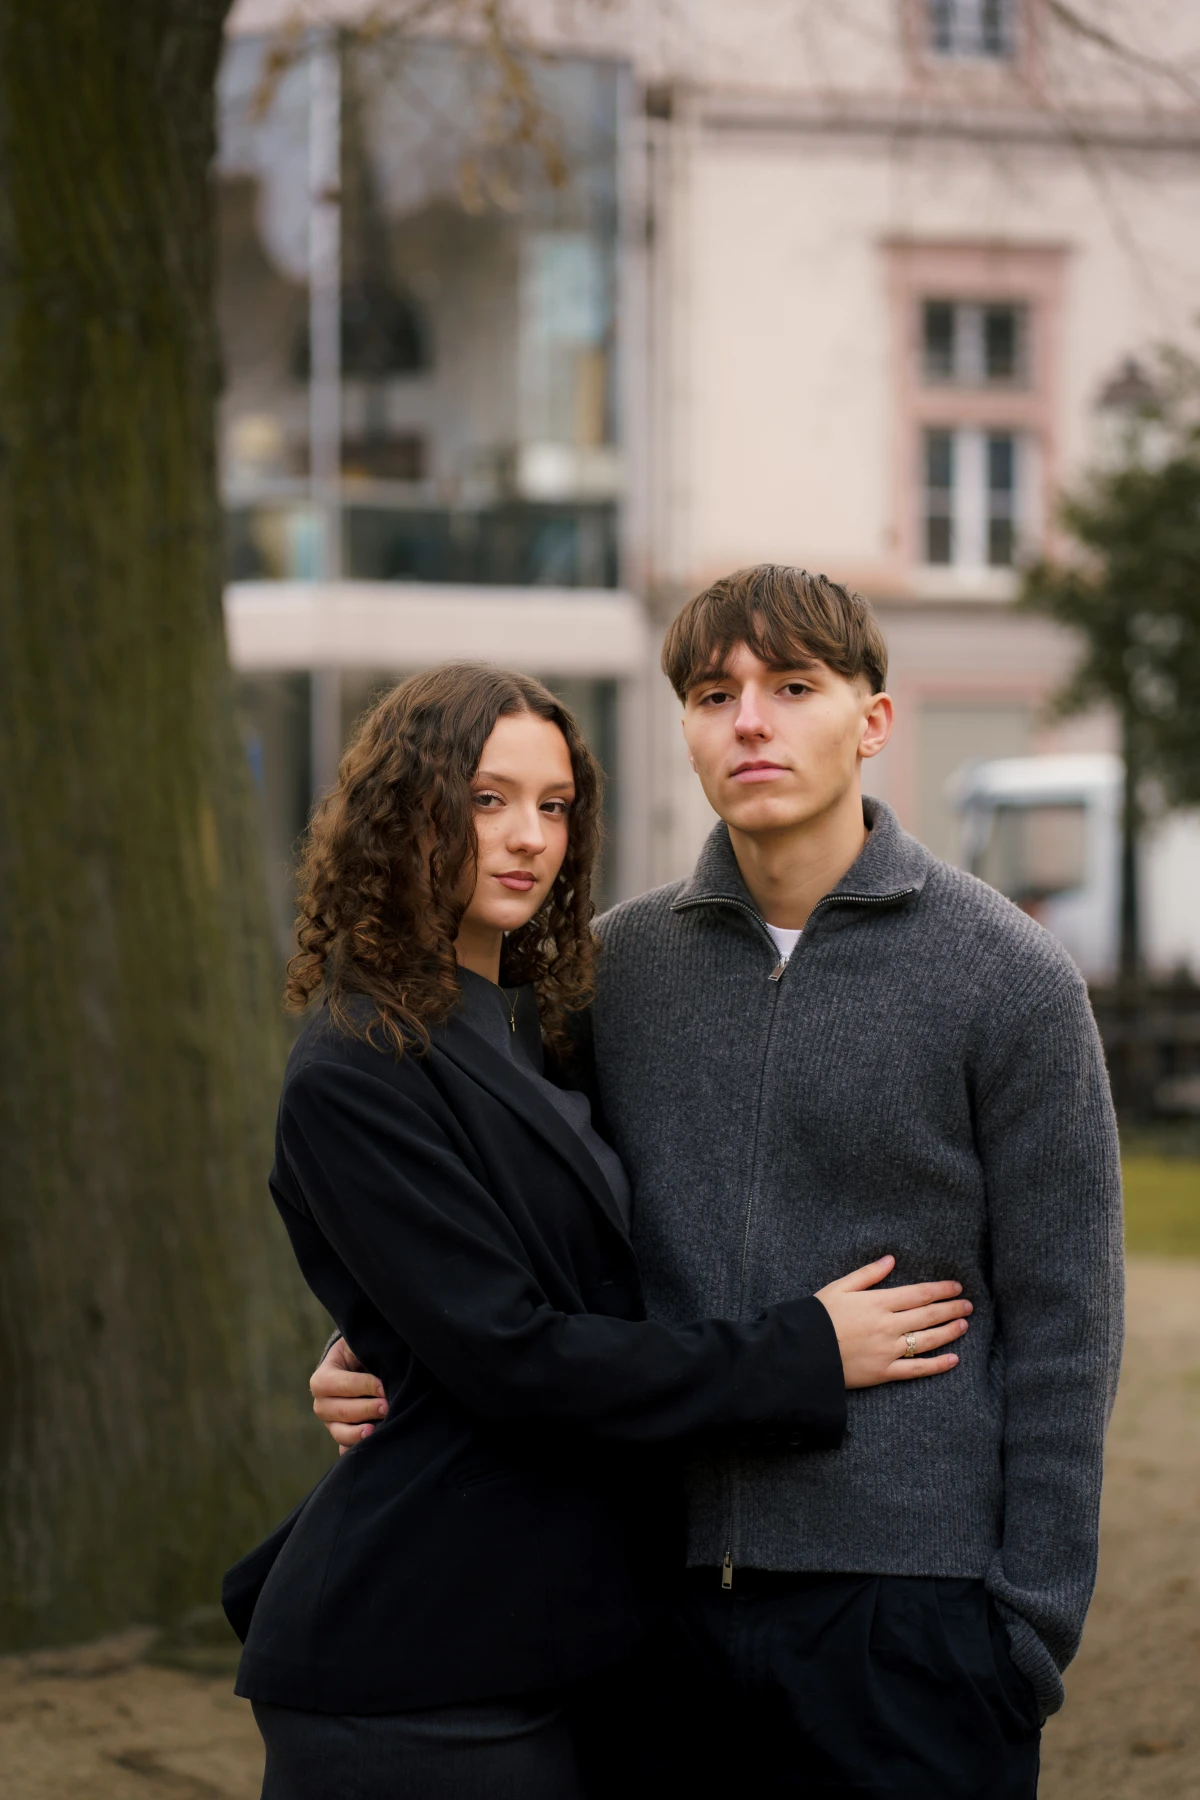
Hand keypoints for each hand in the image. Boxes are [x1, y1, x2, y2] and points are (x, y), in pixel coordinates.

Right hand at [310, 1336, 387, 1453]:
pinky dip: (355, 1449)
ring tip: (375, 1432)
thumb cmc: (359, 1354)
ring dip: (358, 1433)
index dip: (363, 1386)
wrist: (357, 1368)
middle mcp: (321, 1404)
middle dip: (366, 1409)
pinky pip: (346, 1448)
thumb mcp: (356, 1347)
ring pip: (341, 1432)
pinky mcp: (342, 1436)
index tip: (384, 1387)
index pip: (340, 1384)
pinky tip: (369, 1448)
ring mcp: (330, 1423)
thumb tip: (380, 1370)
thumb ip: (364, 1353)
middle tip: (387, 1406)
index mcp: (322, 1379)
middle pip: (341, 1410)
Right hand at [815, 1256, 970, 1388]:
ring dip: (949, 1331)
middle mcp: (888, 1326)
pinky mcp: (884, 1372)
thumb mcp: (839, 1287)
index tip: (956, 1287)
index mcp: (878, 1302)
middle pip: (928, 1315)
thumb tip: (891, 1260)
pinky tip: (953, 1360)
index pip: (918, 1293)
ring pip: (927, 1340)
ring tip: (964, 1325)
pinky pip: (916, 1370)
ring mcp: (888, 1350)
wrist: (802, 1352)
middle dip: (951, 1308)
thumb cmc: (818, 1316)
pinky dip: (937, 1365)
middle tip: (968, 1305)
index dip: (941, 1289)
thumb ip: (867, 1274)